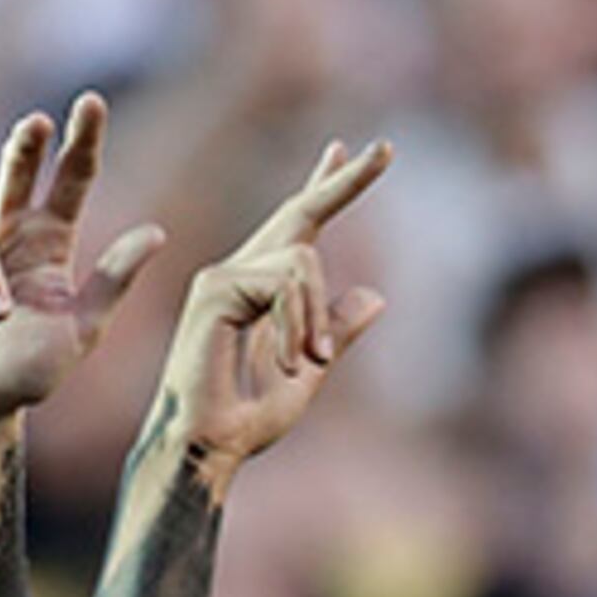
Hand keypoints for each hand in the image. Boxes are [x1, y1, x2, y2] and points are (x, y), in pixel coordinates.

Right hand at [0, 93, 169, 421]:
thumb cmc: (26, 373)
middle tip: (38, 123)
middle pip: (20, 168)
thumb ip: (113, 281)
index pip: (72, 179)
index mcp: (51, 242)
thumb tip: (157, 232)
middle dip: (26, 143)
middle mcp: (9, 232)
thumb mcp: (81, 330)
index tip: (91, 102)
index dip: (82, 140)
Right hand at [151, 139, 392, 478]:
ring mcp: (223, 275)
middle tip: (387, 149)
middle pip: (302, 212)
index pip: (300, 225)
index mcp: (262, 289)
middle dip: (347, 181)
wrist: (208, 448)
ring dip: (317, 317)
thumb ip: (337, 331)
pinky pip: (285, 283)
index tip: (354, 150)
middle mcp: (239, 271)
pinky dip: (298, 323)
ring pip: (303, 260)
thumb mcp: (311, 371)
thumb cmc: (246, 420)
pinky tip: (288, 359)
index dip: (328, 186)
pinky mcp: (214, 287)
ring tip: (310, 362)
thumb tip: (376, 295)